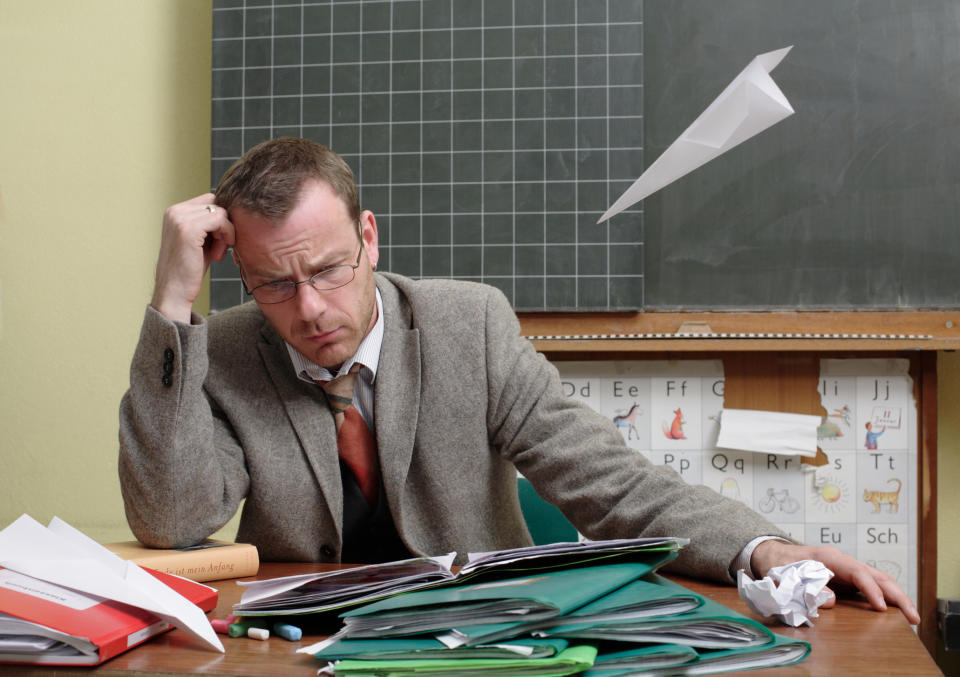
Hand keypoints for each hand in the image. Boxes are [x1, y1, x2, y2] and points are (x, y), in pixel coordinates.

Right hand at [151, 194, 234, 322]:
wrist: (174, 292)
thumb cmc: (190, 270)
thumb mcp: (199, 241)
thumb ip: (209, 224)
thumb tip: (231, 211)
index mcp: (175, 212)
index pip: (210, 200)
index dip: (220, 219)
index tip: (217, 241)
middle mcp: (174, 211)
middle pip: (216, 203)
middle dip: (223, 224)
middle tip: (218, 248)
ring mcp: (180, 218)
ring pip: (220, 212)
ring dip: (225, 233)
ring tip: (216, 253)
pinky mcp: (188, 228)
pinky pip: (221, 220)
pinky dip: (226, 236)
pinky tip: (217, 255)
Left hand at [751, 540, 919, 623]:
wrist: (773, 554)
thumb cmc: (779, 564)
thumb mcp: (787, 576)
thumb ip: (806, 587)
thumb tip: (831, 601)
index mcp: (829, 557)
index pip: (858, 573)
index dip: (871, 590)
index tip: (881, 607)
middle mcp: (843, 561)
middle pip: (876, 575)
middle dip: (896, 595)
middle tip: (912, 616)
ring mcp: (847, 569)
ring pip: (878, 580)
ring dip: (896, 597)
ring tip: (913, 617)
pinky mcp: (848, 579)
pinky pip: (872, 587)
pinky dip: (886, 598)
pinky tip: (896, 611)